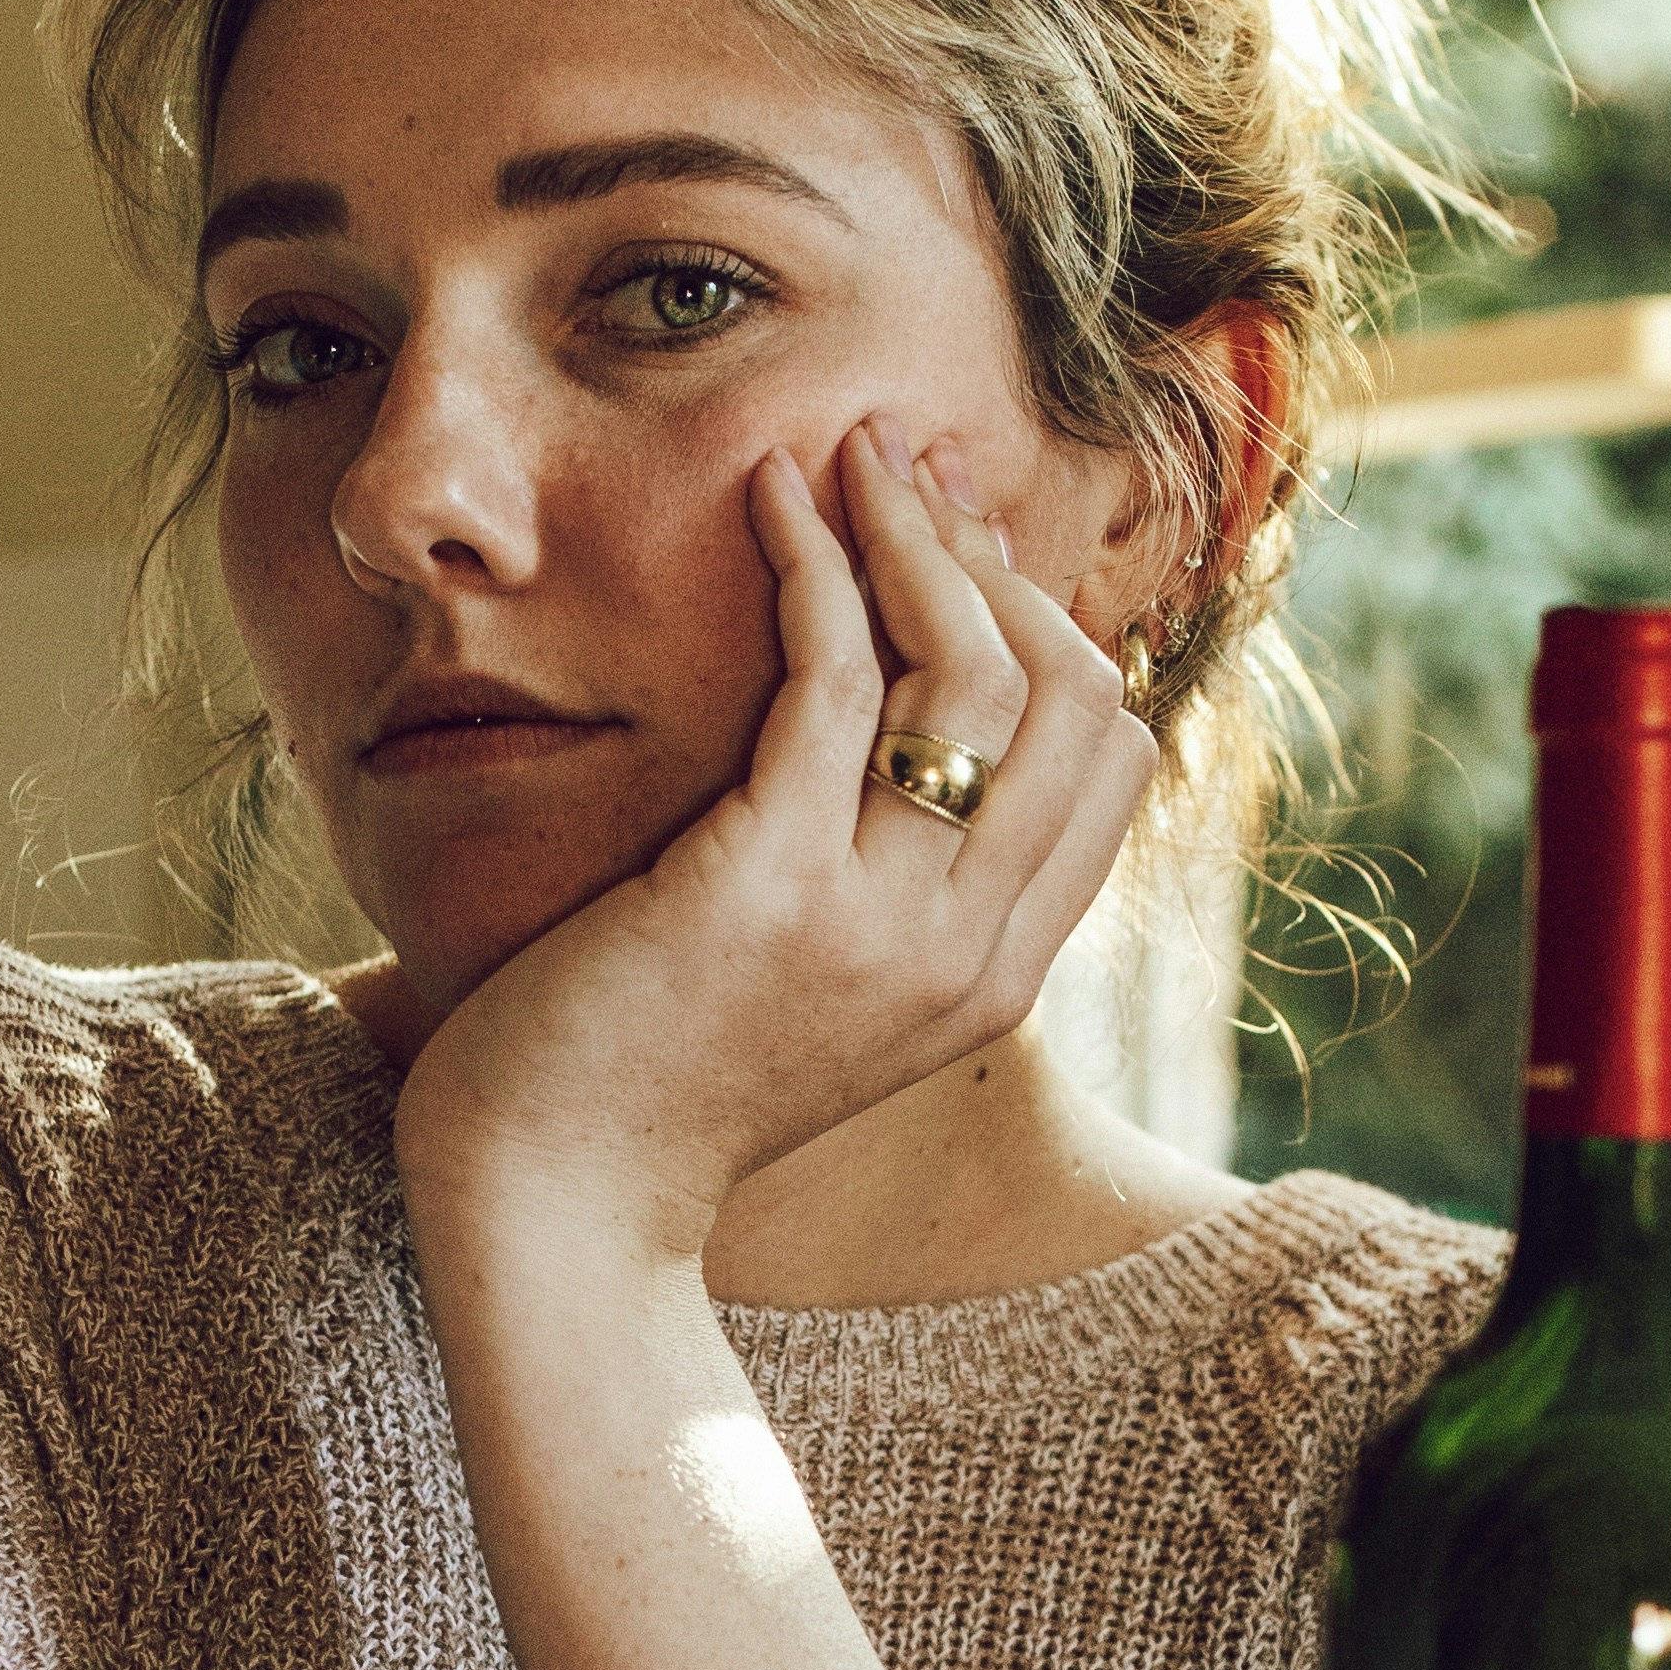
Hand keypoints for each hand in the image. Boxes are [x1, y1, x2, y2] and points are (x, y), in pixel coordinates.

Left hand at [386, 419, 1156, 1255]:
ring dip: (912, 532)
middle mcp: (966, 952)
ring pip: (975, 670)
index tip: (964, 551)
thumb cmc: (658, 1092)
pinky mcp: (771, 884)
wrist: (560, 1212)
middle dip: (997, 558)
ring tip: (844, 457)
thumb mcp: (819, 998)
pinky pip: (836, 674)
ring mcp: (881, 923)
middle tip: (906, 473)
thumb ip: (889, 896)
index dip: (1052, 626)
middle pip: (1072, 697)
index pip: (1109, 759)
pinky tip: (769, 496)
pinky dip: (812, 560)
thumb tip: (902, 754)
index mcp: (996, 978)